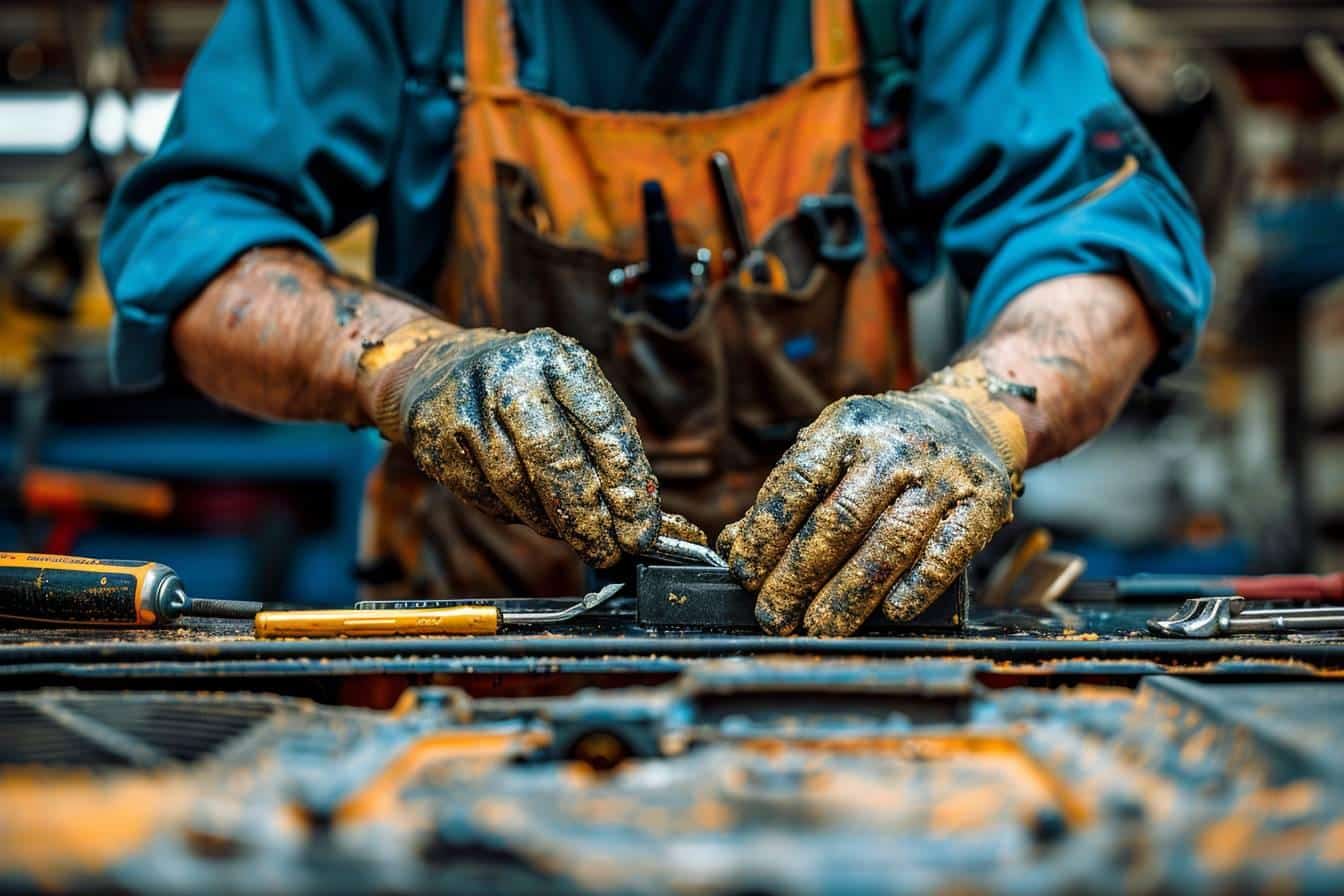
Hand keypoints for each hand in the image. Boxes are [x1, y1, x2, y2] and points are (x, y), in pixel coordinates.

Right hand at [361, 321, 694, 567]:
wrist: (436, 371)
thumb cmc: (525, 388)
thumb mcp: (567, 391)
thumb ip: (604, 441)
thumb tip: (639, 513)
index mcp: (557, 358)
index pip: (603, 426)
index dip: (626, 482)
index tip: (640, 525)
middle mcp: (511, 377)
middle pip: (557, 460)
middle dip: (588, 517)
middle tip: (609, 550)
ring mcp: (468, 410)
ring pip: (519, 487)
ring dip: (553, 523)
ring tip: (573, 534)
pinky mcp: (437, 443)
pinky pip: (488, 498)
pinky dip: (516, 514)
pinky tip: (529, 510)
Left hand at [718, 362, 1026, 635]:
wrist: (971, 418)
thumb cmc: (882, 447)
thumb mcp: (834, 449)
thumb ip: (788, 496)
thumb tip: (735, 547)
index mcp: (847, 428)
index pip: (797, 483)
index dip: (766, 532)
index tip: (744, 572)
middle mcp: (895, 448)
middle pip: (839, 520)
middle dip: (798, 575)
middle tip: (773, 614)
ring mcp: (942, 475)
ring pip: (889, 542)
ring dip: (849, 594)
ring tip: (819, 628)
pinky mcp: (983, 503)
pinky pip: (947, 551)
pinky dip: (917, 584)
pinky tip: (891, 611)